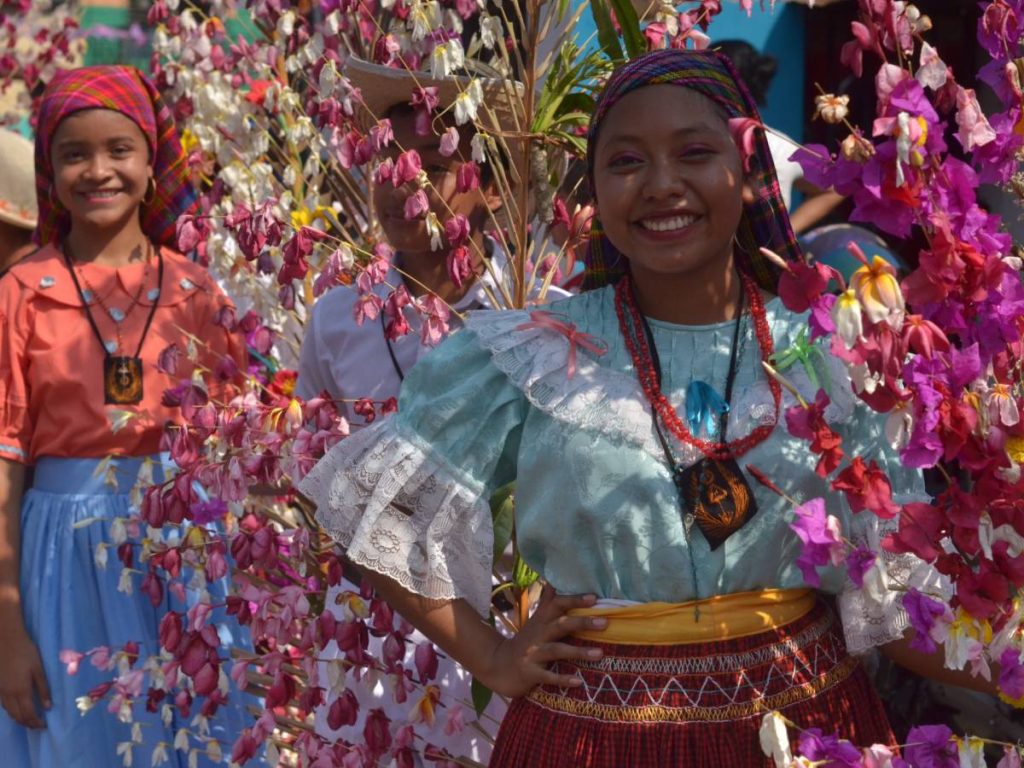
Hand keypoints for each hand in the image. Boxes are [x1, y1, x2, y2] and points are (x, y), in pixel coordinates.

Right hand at [0, 625, 50, 728]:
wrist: (6, 641)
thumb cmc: (26, 652)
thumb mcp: (38, 669)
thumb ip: (43, 688)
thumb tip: (48, 707)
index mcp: (21, 691)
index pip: (28, 714)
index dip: (36, 722)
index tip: (44, 726)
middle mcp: (9, 694)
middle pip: (17, 716)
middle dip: (27, 723)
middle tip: (37, 726)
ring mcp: (1, 691)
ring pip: (9, 712)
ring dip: (18, 719)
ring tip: (29, 720)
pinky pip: (4, 705)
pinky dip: (11, 711)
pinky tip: (17, 709)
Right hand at [478, 586, 606, 698]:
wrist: (498, 665)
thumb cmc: (525, 641)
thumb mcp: (535, 621)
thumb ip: (547, 603)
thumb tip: (554, 580)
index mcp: (541, 620)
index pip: (557, 604)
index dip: (575, 600)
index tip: (594, 598)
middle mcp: (538, 634)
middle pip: (561, 625)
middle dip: (582, 623)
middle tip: (605, 622)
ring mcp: (533, 653)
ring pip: (557, 650)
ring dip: (579, 652)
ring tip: (600, 654)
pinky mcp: (530, 672)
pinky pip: (549, 676)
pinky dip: (563, 679)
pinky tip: (579, 682)